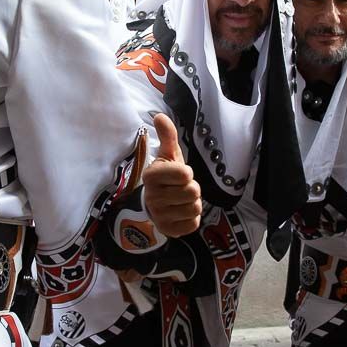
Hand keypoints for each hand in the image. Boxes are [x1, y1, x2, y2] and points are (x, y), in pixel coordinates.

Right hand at [142, 114, 201, 237]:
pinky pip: (193, 224)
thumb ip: (167, 136)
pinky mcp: (167, 230)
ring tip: (182, 200)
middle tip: (181, 188)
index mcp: (151, 175)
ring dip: (193, 203)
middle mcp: (152, 196)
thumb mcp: (169, 155)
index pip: (184, 174)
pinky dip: (192, 219)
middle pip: (192, 192)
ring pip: (195, 208)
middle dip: (192, 189)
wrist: (156, 204)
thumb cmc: (166, 176)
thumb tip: (159, 116)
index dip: (186, 173)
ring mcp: (159, 215)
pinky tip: (181, 213)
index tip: (179, 174)